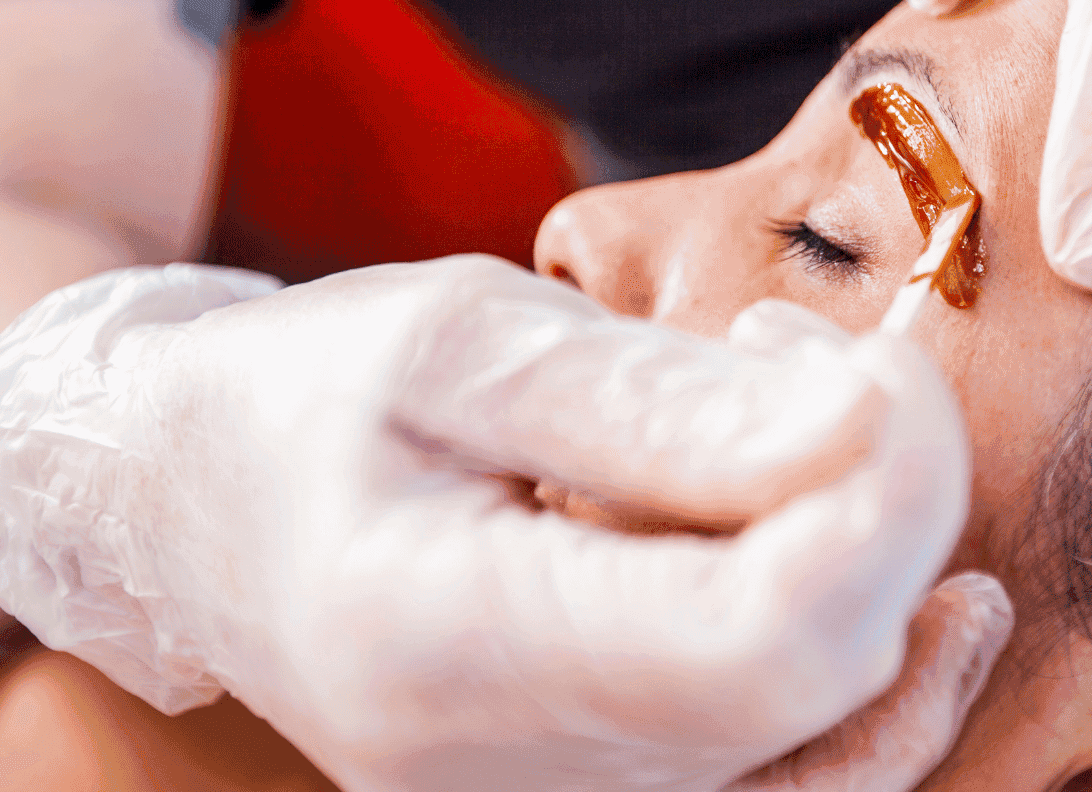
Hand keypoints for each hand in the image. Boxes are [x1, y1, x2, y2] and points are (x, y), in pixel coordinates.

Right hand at [0, 255, 1003, 791]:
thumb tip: (868, 433)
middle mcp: (517, 777)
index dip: (884, 496)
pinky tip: (898, 574)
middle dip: (890, 502)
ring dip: (876, 559)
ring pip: (834, 726)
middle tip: (813, 359)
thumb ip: (665, 404)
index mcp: (448, 648)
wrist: (192, 507)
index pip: (765, 637)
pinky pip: (803, 771)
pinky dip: (870, 663)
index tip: (873, 368)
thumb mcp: (461, 343)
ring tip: (798, 421)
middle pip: (823, 680)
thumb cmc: (303, 397)